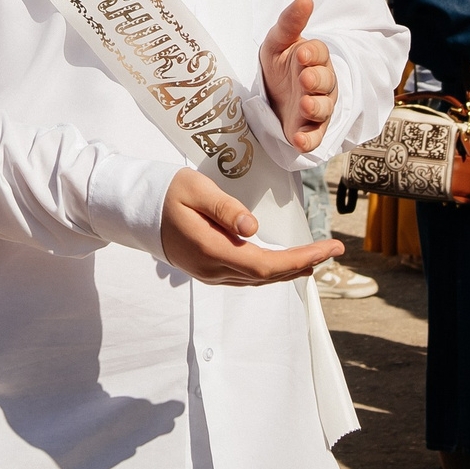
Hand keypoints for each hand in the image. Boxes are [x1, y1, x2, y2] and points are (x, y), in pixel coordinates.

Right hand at [157, 169, 340, 286]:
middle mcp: (213, 269)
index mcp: (212, 250)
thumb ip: (224, 209)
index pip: (266, 264)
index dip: (301, 259)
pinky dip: (271, 271)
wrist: (135, 211)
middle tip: (334, 250)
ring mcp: (209, 273)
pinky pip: (246, 276)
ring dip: (289, 270)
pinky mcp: (208, 270)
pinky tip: (284, 263)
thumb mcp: (194, 189)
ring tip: (316, 257)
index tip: (328, 248)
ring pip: (258, 279)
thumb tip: (254, 228)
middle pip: (267, 275)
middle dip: (304, 264)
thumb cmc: (166, 193)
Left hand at [260, 0, 337, 154]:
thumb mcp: (278, 41)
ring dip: (316, 107)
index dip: (312, 54)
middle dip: (316, 79)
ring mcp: (317, 107)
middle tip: (304, 78)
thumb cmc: (279, 64)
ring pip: (323, 108)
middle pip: (325, 81)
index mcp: (315, 59)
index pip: (320, 54)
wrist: (271, 94)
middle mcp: (321, 83)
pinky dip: (309, 140)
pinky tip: (300, 142)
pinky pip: (315, 136)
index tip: (302, 53)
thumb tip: (305, 0)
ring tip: (305, 105)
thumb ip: (289, 23)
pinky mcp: (309, 129)